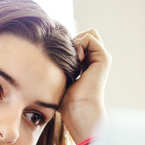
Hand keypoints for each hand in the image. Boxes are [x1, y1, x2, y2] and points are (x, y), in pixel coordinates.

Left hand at [58, 28, 111, 144]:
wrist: (79, 111)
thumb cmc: (66, 102)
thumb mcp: (58, 79)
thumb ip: (56, 66)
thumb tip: (41, 55)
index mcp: (87, 64)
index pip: (78, 41)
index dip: (67, 44)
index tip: (58, 59)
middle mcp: (96, 59)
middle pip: (84, 34)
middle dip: (72, 39)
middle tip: (66, 57)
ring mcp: (101, 58)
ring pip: (88, 33)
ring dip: (76, 41)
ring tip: (71, 59)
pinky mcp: (103, 57)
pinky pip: (90, 37)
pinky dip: (80, 43)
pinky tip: (76, 59)